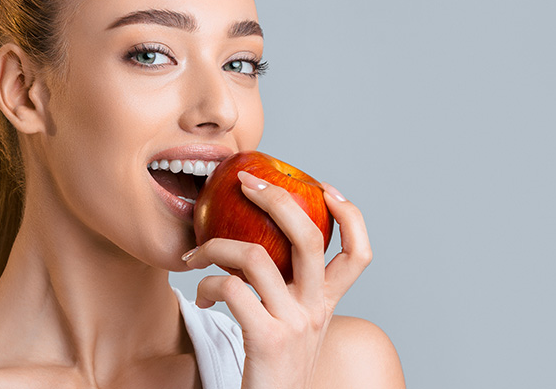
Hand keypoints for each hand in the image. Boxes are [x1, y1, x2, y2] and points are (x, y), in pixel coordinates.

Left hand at [183, 171, 371, 388]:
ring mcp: (294, 324)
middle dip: (277, 198)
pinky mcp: (266, 339)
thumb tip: (257, 246)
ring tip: (196, 256)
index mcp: (327, 304)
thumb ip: (288, 293)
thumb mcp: (293, 328)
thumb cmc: (270, 371)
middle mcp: (317, 310)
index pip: (359, 253)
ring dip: (215, 246)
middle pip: (309, 237)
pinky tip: (202, 297)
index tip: (324, 188)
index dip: (350, 215)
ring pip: (256, 257)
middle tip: (245, 184)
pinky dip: (207, 285)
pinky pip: (231, 289)